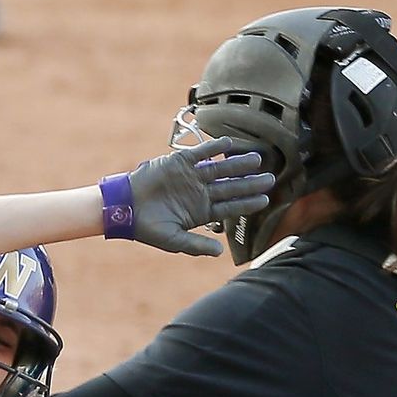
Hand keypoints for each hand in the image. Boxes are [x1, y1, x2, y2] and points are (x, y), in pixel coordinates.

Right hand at [118, 138, 274, 256]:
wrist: (125, 208)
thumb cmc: (149, 227)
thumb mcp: (174, 241)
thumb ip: (198, 245)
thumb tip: (220, 252)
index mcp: (202, 211)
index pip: (231, 206)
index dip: (248, 203)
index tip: (265, 199)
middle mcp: (201, 193)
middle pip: (231, 186)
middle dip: (250, 183)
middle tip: (270, 179)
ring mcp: (192, 177)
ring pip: (220, 169)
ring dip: (238, 164)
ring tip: (256, 159)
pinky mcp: (180, 163)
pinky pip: (200, 154)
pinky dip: (213, 148)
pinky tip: (229, 144)